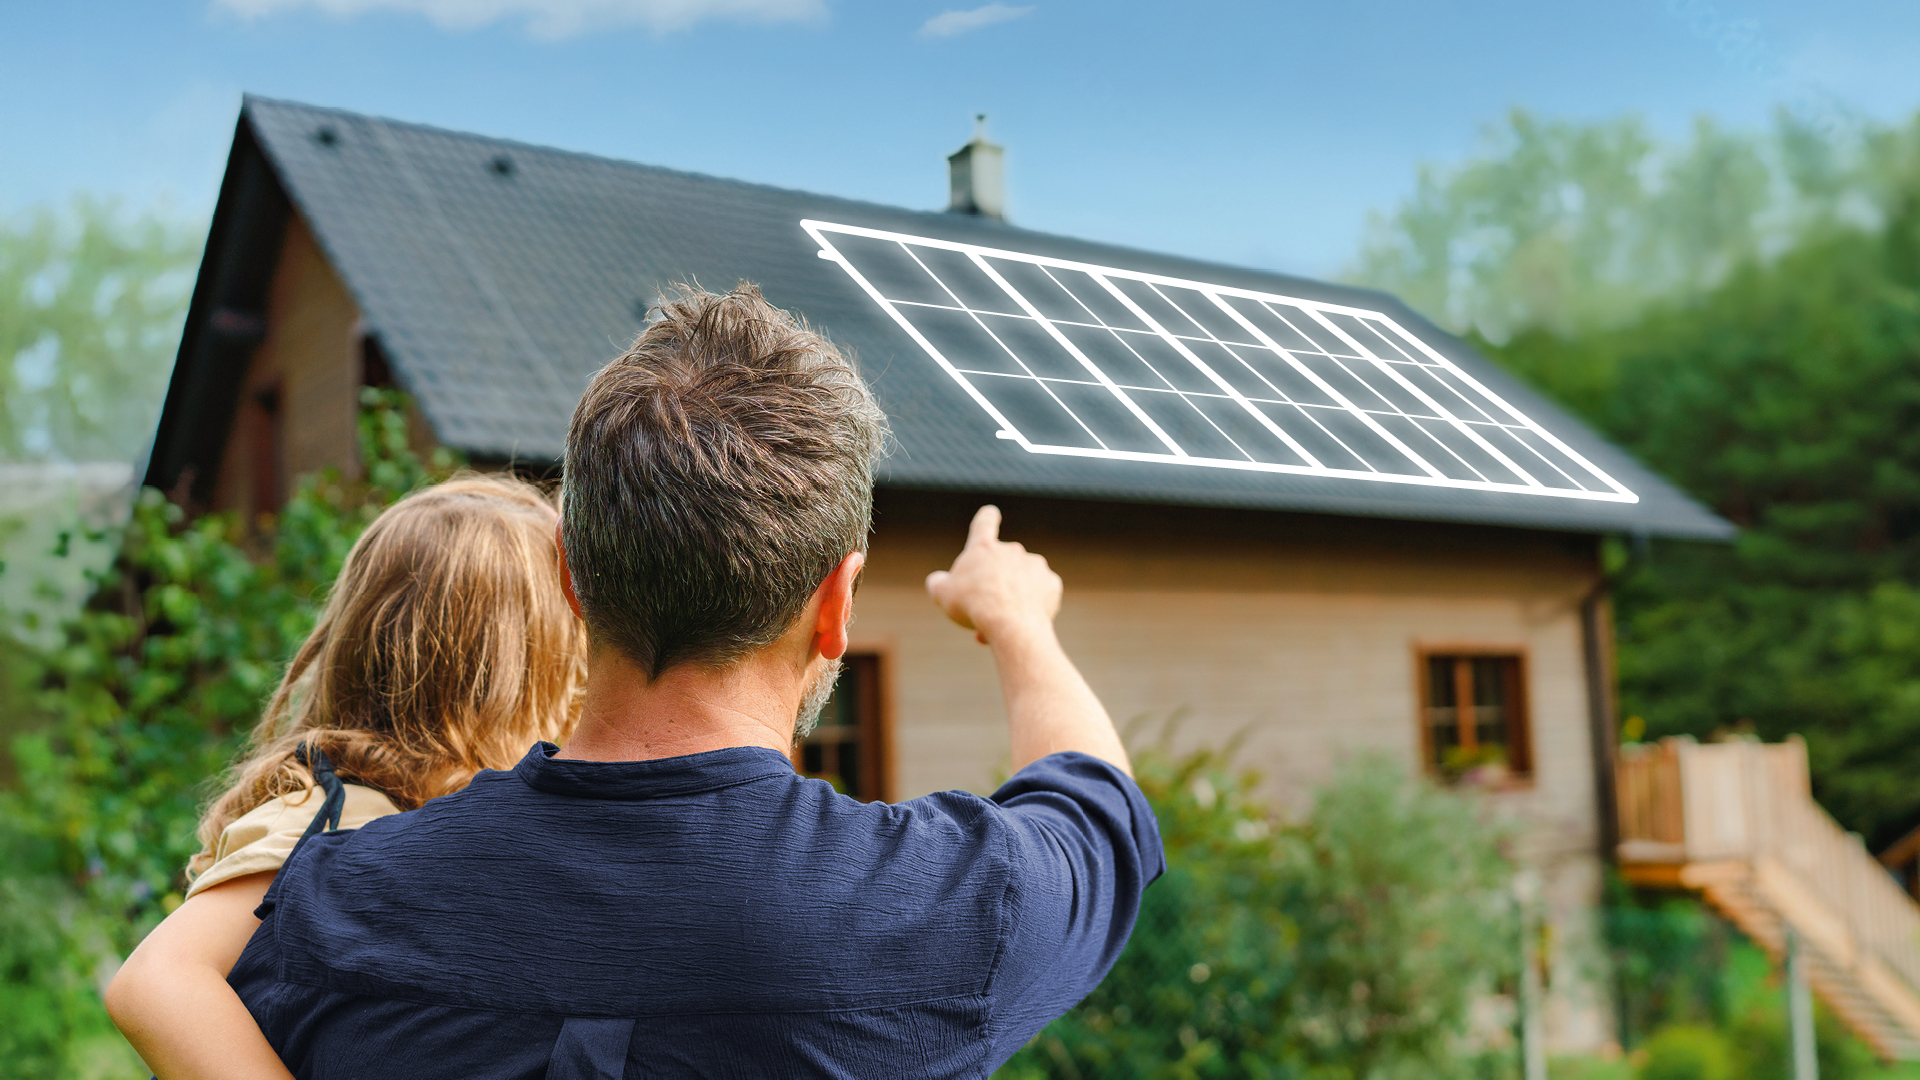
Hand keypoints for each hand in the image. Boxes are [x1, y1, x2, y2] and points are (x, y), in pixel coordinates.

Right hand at [925, 506, 1061, 644]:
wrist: (1011, 623)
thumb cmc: (973, 605)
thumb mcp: (942, 594)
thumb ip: (938, 583)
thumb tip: (937, 581)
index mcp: (984, 548)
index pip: (984, 523)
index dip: (986, 518)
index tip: (991, 514)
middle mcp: (1012, 550)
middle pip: (1002, 565)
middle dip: (994, 585)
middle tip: (984, 610)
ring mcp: (1035, 565)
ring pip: (1021, 582)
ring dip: (1012, 598)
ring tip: (1001, 623)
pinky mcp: (1052, 584)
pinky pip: (1040, 595)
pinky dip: (1032, 607)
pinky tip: (1021, 622)